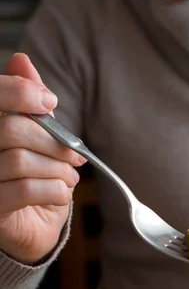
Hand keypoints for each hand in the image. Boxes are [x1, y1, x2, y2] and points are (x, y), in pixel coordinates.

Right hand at [0, 53, 85, 264]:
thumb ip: (27, 102)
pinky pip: (25, 190)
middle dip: (54, 142)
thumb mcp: (37, 137)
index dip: (20, 93)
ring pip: (21, 161)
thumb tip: (22, 61)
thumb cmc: (33, 177)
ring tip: (69, 178)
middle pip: (11, 129)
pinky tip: (61, 192)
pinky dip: (54, 190)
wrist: (33, 226)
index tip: (50, 103)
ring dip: (58, 170)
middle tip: (76, 155)